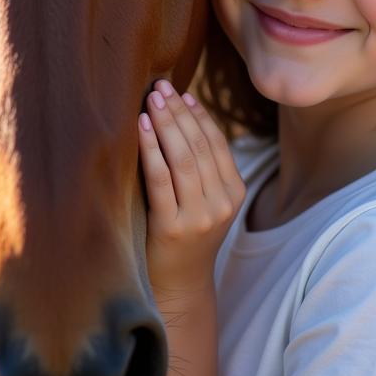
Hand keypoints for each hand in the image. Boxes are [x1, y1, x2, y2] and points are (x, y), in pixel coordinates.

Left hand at [138, 80, 245, 299]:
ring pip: (183, 158)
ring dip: (165, 123)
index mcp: (234, 193)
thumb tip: (181, 114)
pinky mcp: (173, 227)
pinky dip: (151, 148)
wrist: (179, 288)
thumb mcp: (205, 203)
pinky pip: (161, 178)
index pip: (216, 143)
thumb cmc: (185, 238)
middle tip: (160, 87)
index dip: (198, 115)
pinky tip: (141, 128)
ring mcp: (199, 216)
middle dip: (178, 112)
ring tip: (151, 100)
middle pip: (200, 146)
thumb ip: (201, 168)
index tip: (180, 92)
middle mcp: (221, 204)